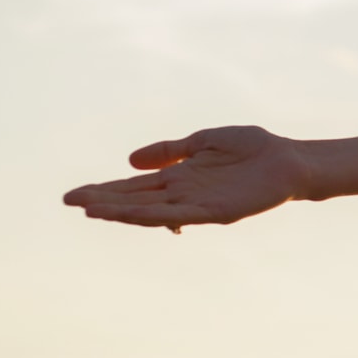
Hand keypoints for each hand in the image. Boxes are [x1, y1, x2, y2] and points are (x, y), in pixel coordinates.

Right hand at [63, 125, 309, 231]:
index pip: (134, 187)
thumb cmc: (254, 149)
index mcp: (180, 177)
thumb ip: (170, 151)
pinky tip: (133, 214)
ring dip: (120, 212)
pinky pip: (180, 216)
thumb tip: (131, 161)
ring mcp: (199, 205)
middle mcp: (184, 194)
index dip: (104, 190)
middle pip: (135, 200)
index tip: (74, 193)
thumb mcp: (203, 141)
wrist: (290, 160)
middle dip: (102, 201)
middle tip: (67, 201)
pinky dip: (155, 215)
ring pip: (152, 212)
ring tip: (90, 210)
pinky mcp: (217, 212)